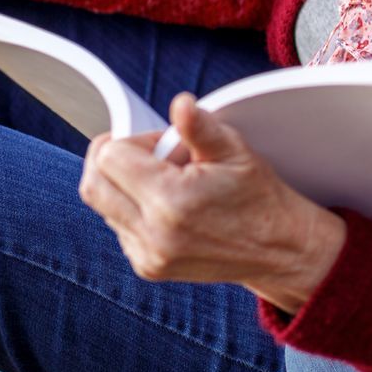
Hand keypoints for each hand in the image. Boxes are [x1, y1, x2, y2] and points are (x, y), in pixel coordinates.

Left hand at [80, 93, 344, 311]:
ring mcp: (148, 255)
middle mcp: (153, 234)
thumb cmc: (257, 195)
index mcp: (172, 202)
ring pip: (103, 206)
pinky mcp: (148, 267)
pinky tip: (166, 205)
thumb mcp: (235, 151)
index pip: (111, 157)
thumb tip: (181, 104)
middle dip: (111, 159)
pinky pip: (118, 227)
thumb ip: (199, 127)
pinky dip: (131, 208)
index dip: (133, 141)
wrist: (278, 249)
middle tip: (143, 152)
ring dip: (122, 185)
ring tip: (166, 181)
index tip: (161, 143)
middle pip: (94, 185)